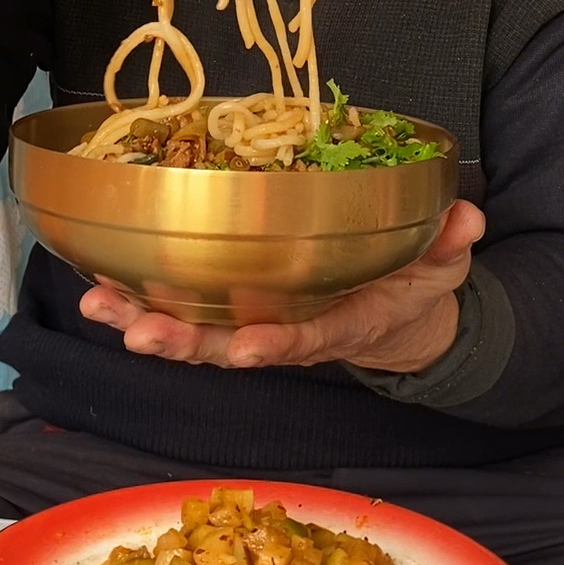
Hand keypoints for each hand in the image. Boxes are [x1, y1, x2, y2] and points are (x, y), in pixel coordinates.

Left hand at [79, 199, 484, 373]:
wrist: (397, 311)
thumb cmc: (416, 283)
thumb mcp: (444, 264)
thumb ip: (450, 243)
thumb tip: (467, 216)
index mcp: (342, 325)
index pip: (309, 341)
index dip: (279, 346)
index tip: (250, 348)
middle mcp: (288, 329)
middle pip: (228, 346)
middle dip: (180, 342)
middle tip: (135, 333)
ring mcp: (256, 318)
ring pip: (192, 330)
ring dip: (141, 320)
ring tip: (95, 303)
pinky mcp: (234, 302)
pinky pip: (182, 304)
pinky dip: (139, 295)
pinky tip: (97, 279)